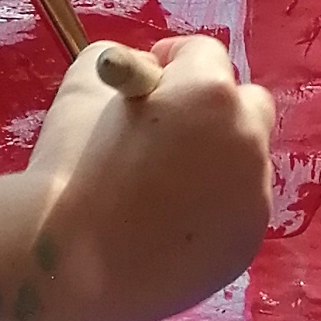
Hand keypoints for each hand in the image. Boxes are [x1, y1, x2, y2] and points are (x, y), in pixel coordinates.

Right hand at [19, 32, 274, 320]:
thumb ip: (123, 62)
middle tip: (168, 128)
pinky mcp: (246, 244)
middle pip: (247, 104)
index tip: (146, 79)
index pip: (205, 54)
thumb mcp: (83, 86)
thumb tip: (145, 70)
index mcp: (209, 92)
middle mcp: (246, 140)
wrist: (67, 265)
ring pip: (246, 161)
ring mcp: (253, 198)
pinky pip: (238, 210)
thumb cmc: (69, 166)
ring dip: (217, 159)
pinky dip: (214, 208)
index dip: (172, 61)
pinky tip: (172, 221)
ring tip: (166, 182)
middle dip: (213, 106)